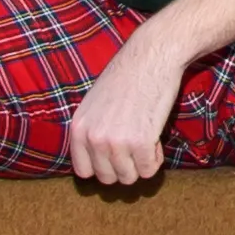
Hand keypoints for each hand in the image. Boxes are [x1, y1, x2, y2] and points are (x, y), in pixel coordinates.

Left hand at [65, 40, 185, 184]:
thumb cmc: (126, 77)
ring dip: (141, 163)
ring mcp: (116, 142)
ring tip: (145, 138)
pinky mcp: (141, 142)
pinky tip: (155, 137)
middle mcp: (93, 138)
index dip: (103, 167)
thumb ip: (91, 132)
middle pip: (108, 178)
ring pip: (129, 178)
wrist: (151, 57)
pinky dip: (156, 158)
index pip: (84, 172)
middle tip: (134, 145)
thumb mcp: (94, 104)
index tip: (115, 157)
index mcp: (78, 129)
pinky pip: (149, 170)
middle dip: (124, 166)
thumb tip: (96, 163)